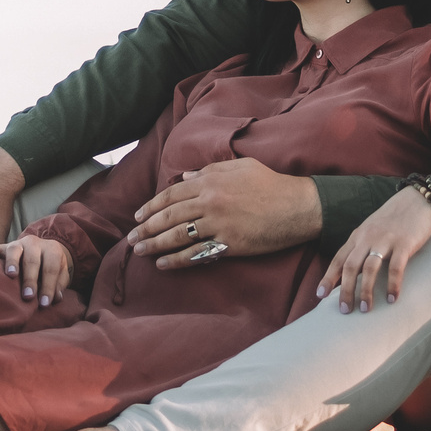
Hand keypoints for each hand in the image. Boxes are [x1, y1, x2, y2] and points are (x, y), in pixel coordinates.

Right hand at [0, 235, 74, 306]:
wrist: (44, 250)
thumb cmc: (51, 268)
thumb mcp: (60, 274)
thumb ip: (58, 284)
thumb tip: (55, 298)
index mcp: (52, 250)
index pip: (51, 268)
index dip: (49, 286)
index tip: (44, 303)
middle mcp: (35, 244)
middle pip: (32, 260)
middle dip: (30, 279)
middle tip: (28, 297)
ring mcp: (18, 244)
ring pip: (14, 250)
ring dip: (12, 262)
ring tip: (11, 275)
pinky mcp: (4, 247)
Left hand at [127, 157, 322, 269]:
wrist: (298, 206)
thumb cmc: (271, 184)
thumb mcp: (241, 167)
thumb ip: (210, 170)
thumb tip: (186, 178)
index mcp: (211, 181)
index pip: (172, 194)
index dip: (152, 206)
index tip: (138, 215)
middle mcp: (210, 202)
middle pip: (170, 216)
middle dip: (147, 227)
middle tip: (132, 238)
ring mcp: (218, 224)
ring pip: (178, 235)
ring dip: (155, 244)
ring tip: (140, 251)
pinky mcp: (229, 244)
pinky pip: (196, 253)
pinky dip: (176, 260)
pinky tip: (163, 264)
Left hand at [317, 187, 430, 312]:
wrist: (418, 200)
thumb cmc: (394, 219)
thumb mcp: (372, 229)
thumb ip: (362, 247)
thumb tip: (352, 272)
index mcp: (358, 236)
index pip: (338, 259)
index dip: (328, 278)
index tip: (319, 296)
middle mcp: (368, 238)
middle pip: (350, 266)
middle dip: (345, 290)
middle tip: (345, 310)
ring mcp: (386, 240)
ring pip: (370, 268)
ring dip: (365, 290)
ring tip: (365, 309)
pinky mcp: (405, 244)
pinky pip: (396, 268)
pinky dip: (392, 285)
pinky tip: (392, 299)